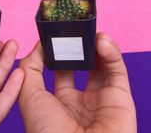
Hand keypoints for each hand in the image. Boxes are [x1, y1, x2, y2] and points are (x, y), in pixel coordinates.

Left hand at [19, 33, 135, 132]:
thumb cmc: (47, 131)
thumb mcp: (29, 96)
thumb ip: (31, 68)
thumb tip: (38, 45)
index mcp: (58, 104)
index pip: (60, 71)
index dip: (58, 52)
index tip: (56, 32)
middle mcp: (81, 102)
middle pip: (83, 67)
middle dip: (79, 47)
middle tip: (75, 28)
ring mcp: (102, 101)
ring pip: (102, 66)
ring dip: (97, 46)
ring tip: (89, 30)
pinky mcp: (121, 99)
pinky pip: (118, 71)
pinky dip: (111, 53)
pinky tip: (101, 40)